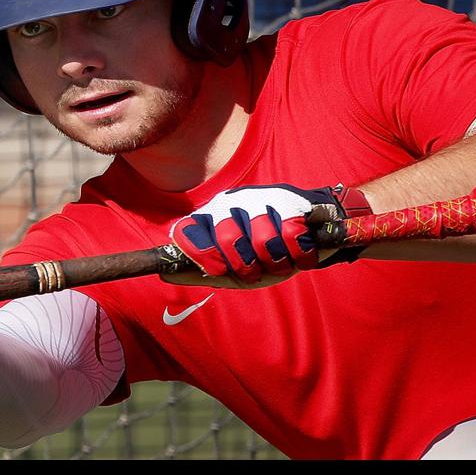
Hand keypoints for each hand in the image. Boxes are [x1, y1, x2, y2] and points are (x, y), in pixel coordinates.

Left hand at [166, 183, 369, 287]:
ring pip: (263, 240)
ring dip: (277, 263)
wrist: (310, 233)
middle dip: (248, 266)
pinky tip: (300, 254)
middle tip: (258, 270)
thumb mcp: (229, 269)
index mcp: (209, 220)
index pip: (190, 233)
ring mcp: (258, 200)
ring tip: (281, 262)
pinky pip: (292, 234)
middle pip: (229, 241)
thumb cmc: (264, 255)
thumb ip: (199, 271)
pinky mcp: (289, 200)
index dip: (205, 257)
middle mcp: (229, 205)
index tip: (221, 269)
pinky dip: (300, 255)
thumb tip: (165, 275)